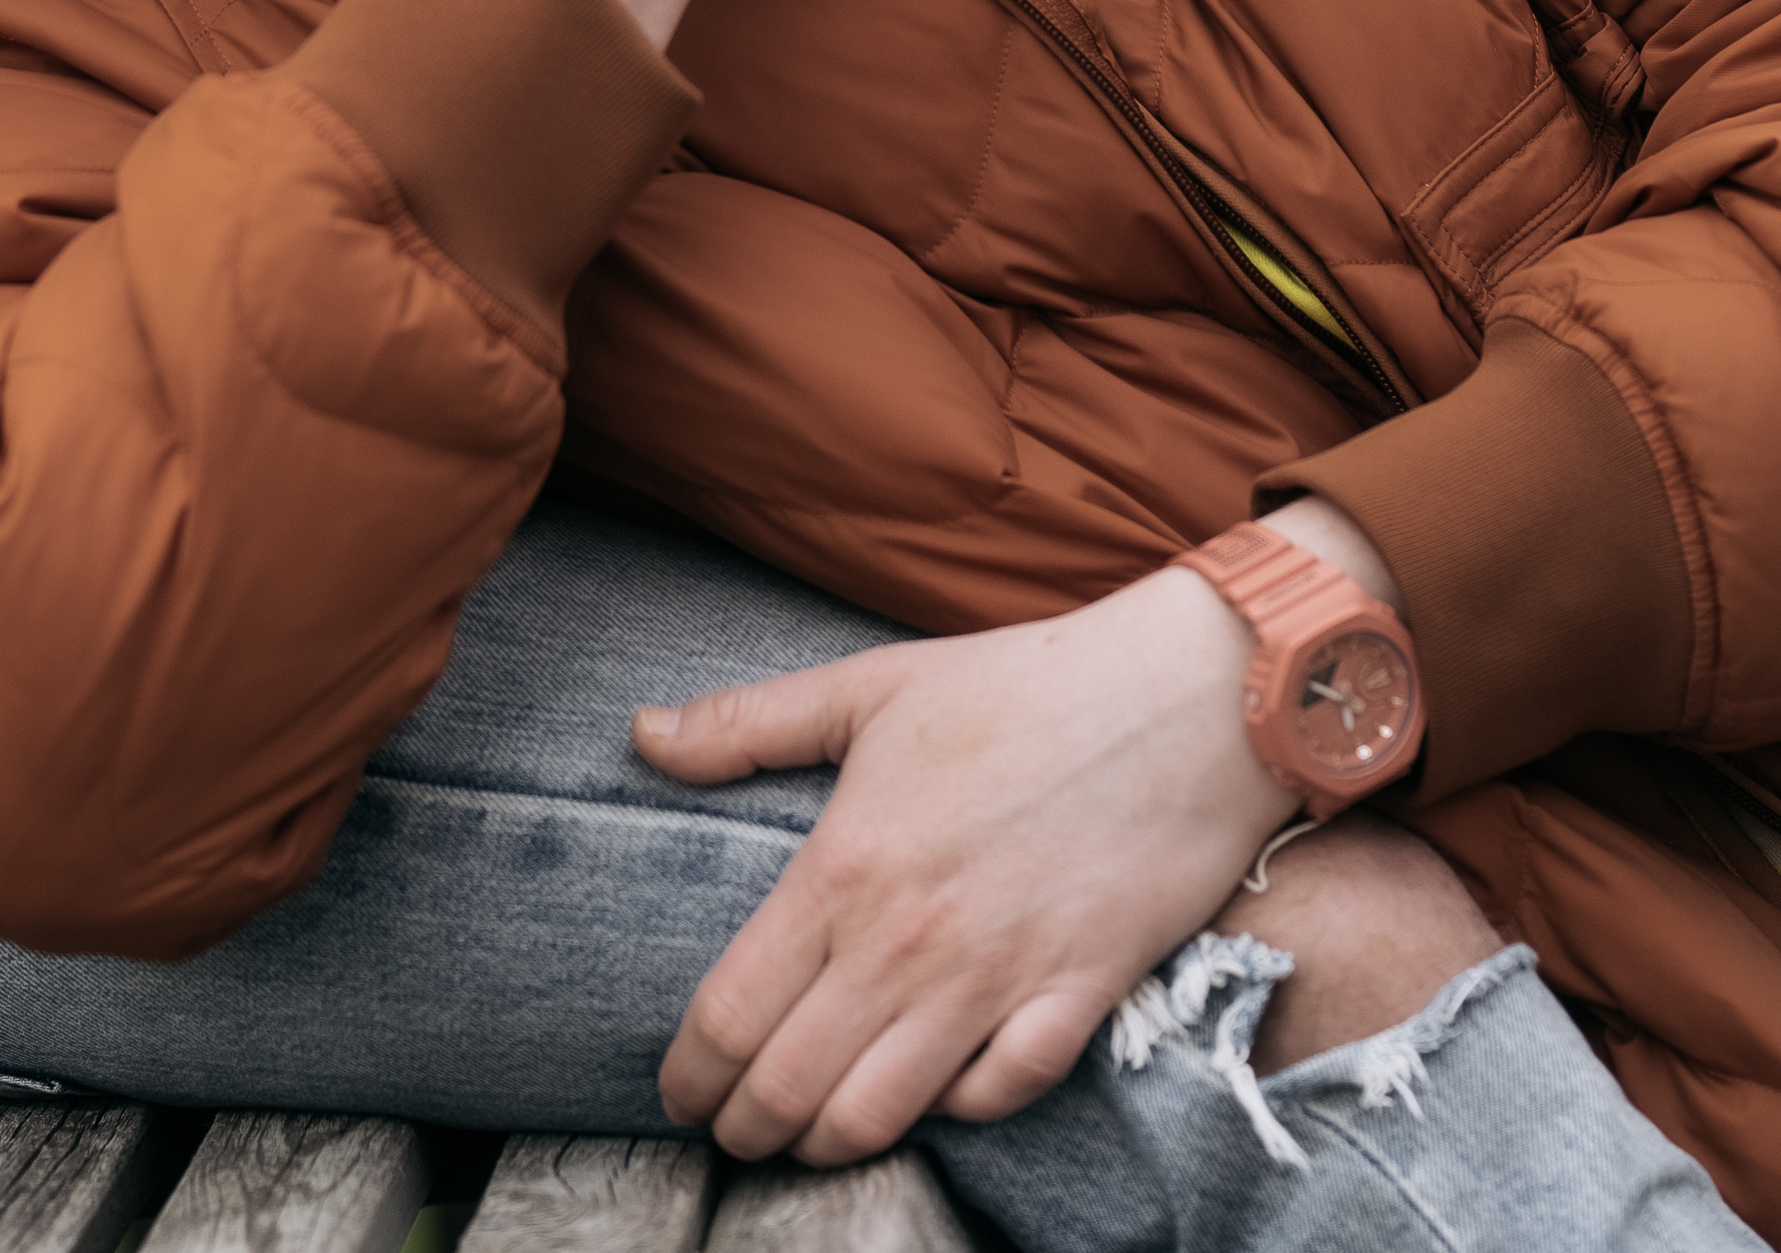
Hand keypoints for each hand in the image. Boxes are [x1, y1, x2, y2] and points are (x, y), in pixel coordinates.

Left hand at [643, 573, 1290, 1162]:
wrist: (1183, 700)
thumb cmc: (1021, 685)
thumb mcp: (871, 685)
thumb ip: (748, 722)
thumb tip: (642, 734)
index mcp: (847, 865)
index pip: (734, 1010)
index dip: (690, 1072)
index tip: (675, 1093)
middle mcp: (911, 942)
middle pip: (794, 1085)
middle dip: (744, 1126)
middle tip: (728, 1131)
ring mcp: (996, 981)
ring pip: (883, 1116)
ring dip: (830, 1141)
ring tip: (808, 1134)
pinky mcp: (1078, 1001)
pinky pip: (996, 1099)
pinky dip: (953, 1114)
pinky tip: (929, 1098)